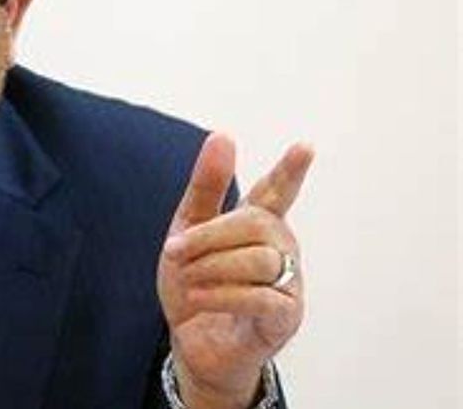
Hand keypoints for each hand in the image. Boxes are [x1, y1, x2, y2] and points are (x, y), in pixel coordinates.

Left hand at [156, 133, 313, 408]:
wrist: (190, 342)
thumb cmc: (194, 284)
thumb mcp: (187, 231)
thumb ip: (205, 188)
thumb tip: (223, 136)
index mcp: (257, 225)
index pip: (276, 193)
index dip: (289, 171)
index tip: (305, 147)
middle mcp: (280, 249)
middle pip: (254, 224)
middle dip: (208, 235)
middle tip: (174, 250)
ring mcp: (288, 283)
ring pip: (258, 260)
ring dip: (211, 268)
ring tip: (188, 281)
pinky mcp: (285, 317)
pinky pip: (261, 297)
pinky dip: (222, 295)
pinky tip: (199, 298)